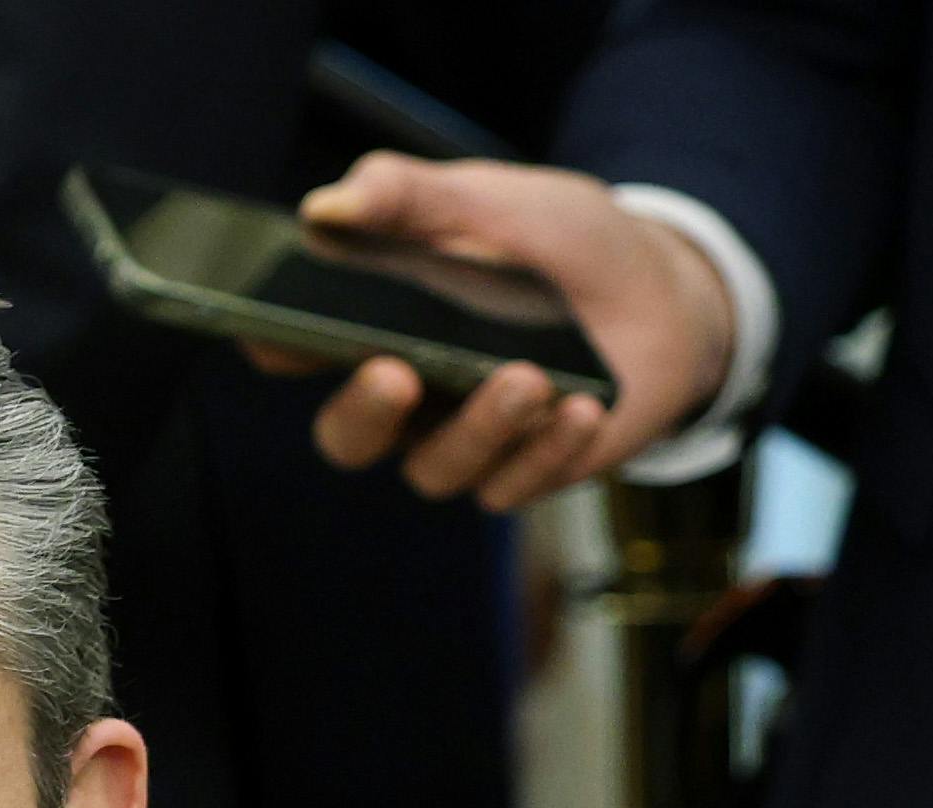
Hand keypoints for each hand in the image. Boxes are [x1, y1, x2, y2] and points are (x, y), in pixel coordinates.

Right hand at [280, 154, 737, 511]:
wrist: (658, 285)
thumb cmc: (554, 242)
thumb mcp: (485, 197)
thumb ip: (405, 195)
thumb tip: (323, 208)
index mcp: (371, 329)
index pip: (294, 349)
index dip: (274, 344)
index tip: (276, 329)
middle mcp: (403, 400)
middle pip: (348, 437)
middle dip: (363, 413)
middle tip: (392, 374)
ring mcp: (461, 440)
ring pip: (436, 470)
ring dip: (478, 428)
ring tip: (526, 378)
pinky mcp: (523, 471)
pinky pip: (514, 487)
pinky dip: (547, 451)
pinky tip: (582, 408)